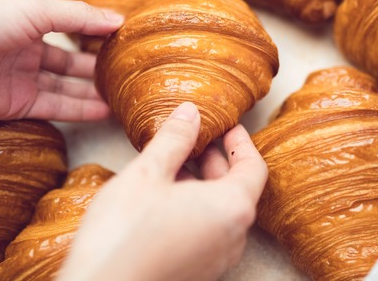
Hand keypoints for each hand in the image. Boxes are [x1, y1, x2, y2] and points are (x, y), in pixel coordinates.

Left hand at [0, 0, 121, 135]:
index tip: (131, 39)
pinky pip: (54, 107)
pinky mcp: (15, 105)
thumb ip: (78, 17)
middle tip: (133, 74)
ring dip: (94, 92)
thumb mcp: (34, 9)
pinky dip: (79, 109)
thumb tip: (119, 19)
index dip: (100, 32)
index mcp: (29, 18)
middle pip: (72, 61)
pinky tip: (104, 110)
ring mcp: (21, 78)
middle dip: (100, 67)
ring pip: (66, 87)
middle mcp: (26, 48)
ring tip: (126, 97)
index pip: (74, 26)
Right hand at [59, 102, 267, 280]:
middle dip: (217, 161)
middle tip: (197, 138)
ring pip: (220, 212)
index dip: (241, 142)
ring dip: (203, 185)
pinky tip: (163, 200)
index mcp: (231, 208)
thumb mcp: (147, 174)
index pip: (254, 167)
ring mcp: (216, 260)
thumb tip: (190, 112)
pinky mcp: (197, 273)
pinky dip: (195, 209)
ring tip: (174, 166)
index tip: (228, 125)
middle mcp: (233, 237)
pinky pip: (207, 233)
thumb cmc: (124, 235)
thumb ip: (174, 140)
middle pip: (238, 189)